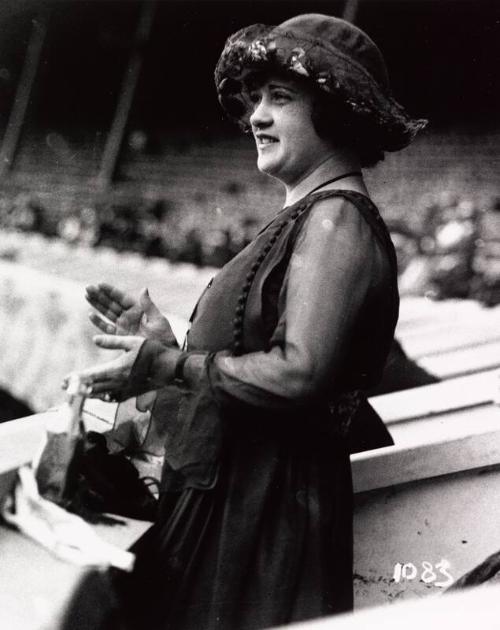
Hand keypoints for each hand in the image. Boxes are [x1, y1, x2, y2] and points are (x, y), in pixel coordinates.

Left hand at [63, 335, 180, 401]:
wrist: (172, 369)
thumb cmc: (153, 352)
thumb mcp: (133, 341)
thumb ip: (112, 341)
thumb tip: (94, 339)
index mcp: (117, 369)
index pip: (91, 376)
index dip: (76, 378)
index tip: (65, 380)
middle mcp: (119, 383)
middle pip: (92, 388)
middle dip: (77, 388)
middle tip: (64, 387)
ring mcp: (125, 390)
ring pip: (101, 395)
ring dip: (87, 394)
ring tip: (77, 393)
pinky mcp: (132, 394)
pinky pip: (113, 399)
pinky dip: (103, 398)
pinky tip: (100, 396)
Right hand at [85, 283, 177, 345]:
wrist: (162, 355)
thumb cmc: (164, 337)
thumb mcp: (158, 320)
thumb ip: (148, 306)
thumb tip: (144, 288)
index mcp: (138, 310)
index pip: (122, 298)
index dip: (111, 291)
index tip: (100, 284)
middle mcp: (129, 316)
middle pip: (112, 303)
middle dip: (100, 296)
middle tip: (88, 287)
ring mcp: (123, 326)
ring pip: (107, 313)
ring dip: (97, 305)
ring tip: (86, 296)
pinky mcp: (119, 337)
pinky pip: (106, 328)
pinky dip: (98, 322)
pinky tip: (91, 315)